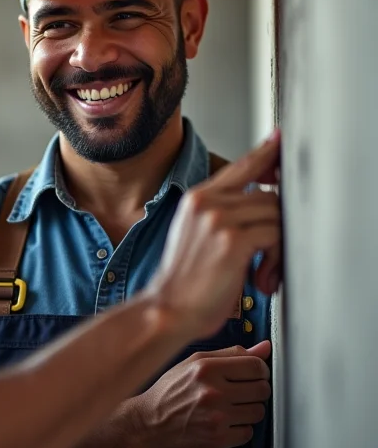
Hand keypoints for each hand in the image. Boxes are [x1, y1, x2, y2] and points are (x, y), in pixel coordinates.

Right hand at [126, 342, 271, 447]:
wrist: (150, 423)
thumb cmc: (170, 390)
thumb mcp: (194, 362)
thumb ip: (230, 354)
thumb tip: (264, 348)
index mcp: (206, 367)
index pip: (255, 365)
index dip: (260, 369)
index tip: (255, 373)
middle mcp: (213, 392)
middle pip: (261, 389)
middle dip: (256, 389)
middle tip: (241, 390)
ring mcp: (217, 418)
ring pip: (258, 412)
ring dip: (249, 409)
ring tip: (230, 406)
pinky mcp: (218, 440)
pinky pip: (248, 432)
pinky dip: (240, 428)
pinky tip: (224, 422)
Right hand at [145, 130, 281, 340]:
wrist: (168, 308)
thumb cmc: (185, 280)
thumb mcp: (197, 235)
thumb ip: (223, 214)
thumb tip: (262, 205)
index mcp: (197, 198)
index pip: (239, 167)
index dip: (264, 153)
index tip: (280, 139)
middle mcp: (206, 202)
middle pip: (268, 195)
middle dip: (279, 226)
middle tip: (272, 258)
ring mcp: (218, 219)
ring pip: (275, 214)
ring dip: (280, 246)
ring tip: (265, 272)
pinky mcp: (232, 241)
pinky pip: (276, 236)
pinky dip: (278, 258)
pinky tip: (262, 278)